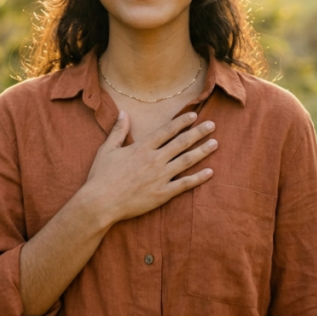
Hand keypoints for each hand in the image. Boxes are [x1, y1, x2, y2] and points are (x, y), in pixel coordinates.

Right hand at [82, 111, 216, 224]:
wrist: (100, 203)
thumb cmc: (101, 176)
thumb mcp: (107, 149)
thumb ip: (118, 131)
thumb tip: (123, 113)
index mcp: (142, 147)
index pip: (167, 130)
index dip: (182, 122)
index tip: (194, 115)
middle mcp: (154, 159)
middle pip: (181, 142)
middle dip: (198, 132)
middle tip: (212, 125)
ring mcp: (160, 177)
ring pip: (187, 161)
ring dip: (202, 151)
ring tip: (215, 144)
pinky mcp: (162, 194)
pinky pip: (184, 184)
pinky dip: (198, 178)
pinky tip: (210, 172)